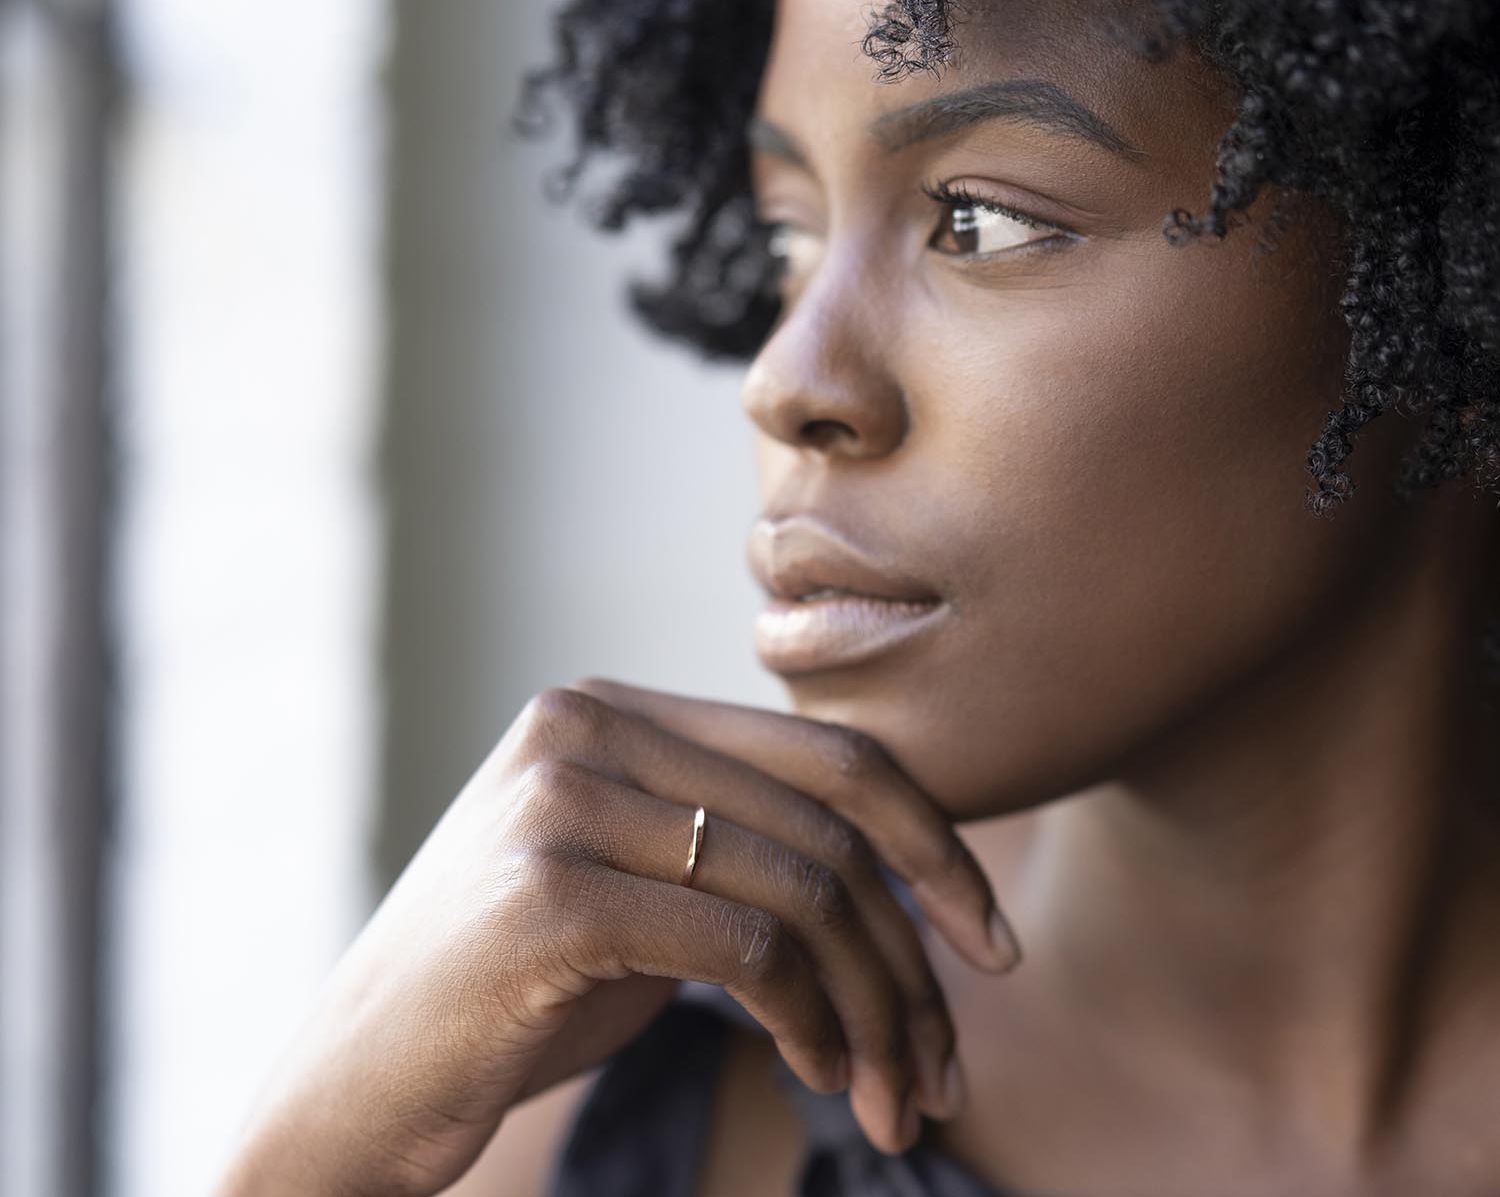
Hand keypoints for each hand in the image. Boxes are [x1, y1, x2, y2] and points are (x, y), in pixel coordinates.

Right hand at [216, 676, 1021, 1196]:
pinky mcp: (549, 890)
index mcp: (617, 709)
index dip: (931, 841)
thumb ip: (738, 848)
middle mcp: (586, 723)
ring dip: (871, 1005)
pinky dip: (808, 1017)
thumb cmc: (516, 995)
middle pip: (826, 820)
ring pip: (799, 885)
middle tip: (941, 1062)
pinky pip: (746, 943)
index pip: (826, 751)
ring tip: (889, 1091)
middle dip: (911, 949)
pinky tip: (814, 1072)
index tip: (986, 942)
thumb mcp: (641, 894)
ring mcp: (562, 797)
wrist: (356, 1082)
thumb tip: (909, 879)